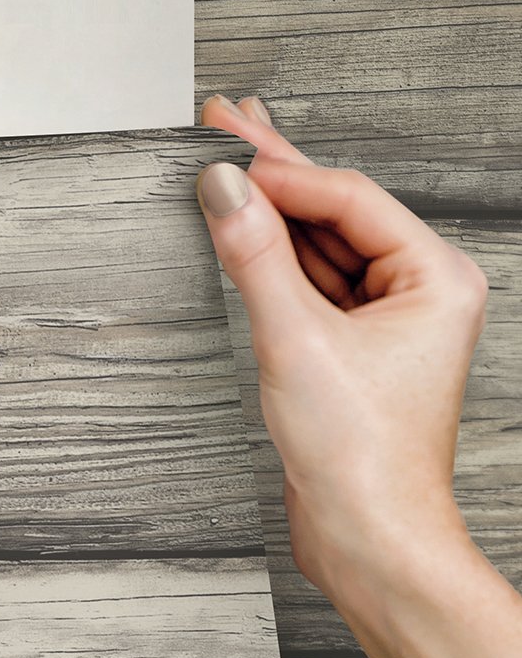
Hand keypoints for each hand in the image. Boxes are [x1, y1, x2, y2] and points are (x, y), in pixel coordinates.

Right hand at [194, 94, 488, 609]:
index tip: (223, 145)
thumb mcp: (295, 343)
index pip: (347, 200)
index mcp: (435, 278)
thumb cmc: (362, 457)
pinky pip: (307, 290)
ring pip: (318, 250)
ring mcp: (384, 325)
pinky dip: (270, 262)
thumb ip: (255, 258)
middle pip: (335, 214)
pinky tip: (241, 232)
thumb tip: (223, 191)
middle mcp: (418, 295)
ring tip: (224, 164)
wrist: (368, 538)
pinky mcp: (350, 355)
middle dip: (277, 171)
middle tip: (225, 120)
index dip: (281, 171)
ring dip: (269, 213)